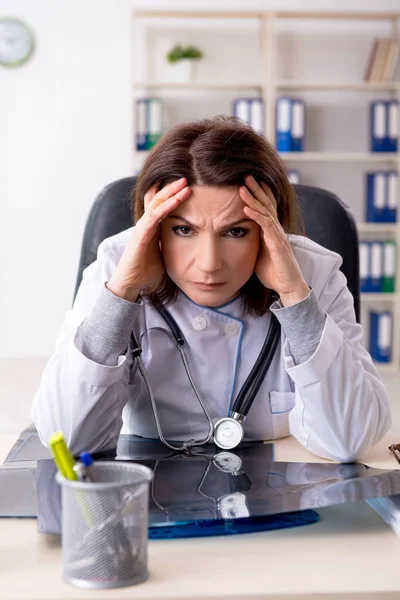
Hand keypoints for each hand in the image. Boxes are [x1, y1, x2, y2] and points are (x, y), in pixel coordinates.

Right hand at [107, 178, 190, 300]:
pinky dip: (165, 208)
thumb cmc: (146, 271)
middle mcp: (145, 224)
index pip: (159, 204)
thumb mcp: (165, 253)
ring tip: (184, 183)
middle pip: (157, 198)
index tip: (186, 184)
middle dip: (172, 187)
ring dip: (171, 193)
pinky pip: (154, 218)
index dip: (170, 192)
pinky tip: (176, 200)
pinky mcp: (140, 236)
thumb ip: (172, 244)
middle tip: (186, 177)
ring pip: (156, 203)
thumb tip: (190, 243)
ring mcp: (142, 228)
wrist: (131, 284)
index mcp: (151, 227)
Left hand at [240, 175, 308, 306]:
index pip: (266, 208)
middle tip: (246, 176)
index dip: (259, 194)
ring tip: (243, 188)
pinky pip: (266, 227)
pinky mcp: (278, 244)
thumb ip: (253, 243)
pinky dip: (256, 216)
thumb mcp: (259, 254)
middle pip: (267, 204)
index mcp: (272, 232)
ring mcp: (278, 236)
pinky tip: (247, 209)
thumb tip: (240, 237)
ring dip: (254, 199)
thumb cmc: (274, 272)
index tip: (247, 183)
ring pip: (266, 212)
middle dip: (257, 189)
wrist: (288, 287)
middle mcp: (276, 230)